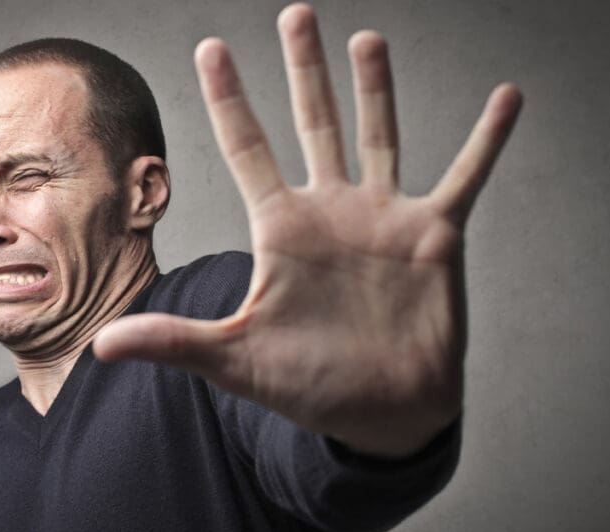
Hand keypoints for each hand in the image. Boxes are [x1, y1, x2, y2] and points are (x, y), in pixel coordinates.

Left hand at [94, 3, 521, 457]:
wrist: (381, 413)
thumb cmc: (310, 386)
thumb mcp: (237, 361)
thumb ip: (174, 342)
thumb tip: (101, 346)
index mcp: (282, 228)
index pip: (247, 148)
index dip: (229, 99)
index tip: (211, 47)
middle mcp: (332, 210)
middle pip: (313, 122)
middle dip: (303, 70)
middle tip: (295, 13)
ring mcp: (385, 217)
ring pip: (379, 134)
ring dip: (376, 88)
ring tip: (366, 39)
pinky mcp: (435, 235)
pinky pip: (466, 176)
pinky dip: (487, 140)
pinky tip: (507, 99)